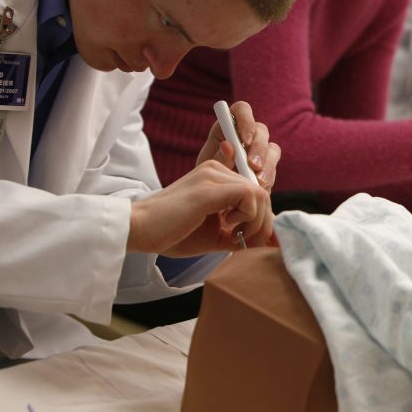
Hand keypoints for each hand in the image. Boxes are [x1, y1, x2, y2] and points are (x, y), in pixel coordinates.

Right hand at [127, 160, 273, 256]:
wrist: (140, 231)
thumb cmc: (173, 233)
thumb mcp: (216, 234)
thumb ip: (241, 232)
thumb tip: (271, 240)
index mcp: (218, 177)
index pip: (257, 191)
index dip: (262, 216)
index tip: (251, 238)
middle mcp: (217, 169)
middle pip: (263, 191)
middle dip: (263, 222)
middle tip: (247, 242)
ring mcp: (213, 175)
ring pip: (260, 193)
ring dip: (257, 221)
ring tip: (237, 236)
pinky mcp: (210, 187)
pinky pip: (249, 195)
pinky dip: (248, 216)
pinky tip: (227, 226)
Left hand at [196, 100, 280, 190]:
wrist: (215, 198)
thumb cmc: (208, 178)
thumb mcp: (208, 169)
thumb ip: (218, 158)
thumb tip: (228, 145)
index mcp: (228, 126)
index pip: (241, 110)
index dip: (246, 120)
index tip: (246, 140)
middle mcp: (247, 134)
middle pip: (261, 130)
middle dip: (259, 148)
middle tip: (252, 166)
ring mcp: (260, 150)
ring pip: (272, 149)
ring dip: (267, 165)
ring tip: (257, 182)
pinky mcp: (267, 166)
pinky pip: (273, 168)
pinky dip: (268, 178)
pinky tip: (259, 189)